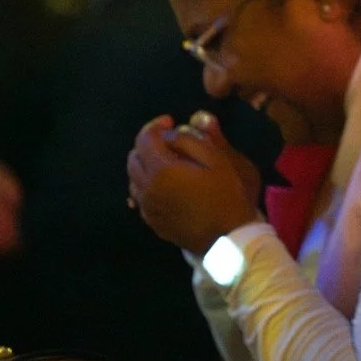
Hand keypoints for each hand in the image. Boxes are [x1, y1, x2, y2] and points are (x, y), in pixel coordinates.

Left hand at [127, 111, 260, 254]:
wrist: (227, 239)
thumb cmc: (226, 196)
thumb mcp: (217, 160)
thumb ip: (191, 140)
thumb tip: (172, 132)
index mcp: (161, 171)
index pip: (145, 139)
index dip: (155, 125)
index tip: (171, 122)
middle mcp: (147, 188)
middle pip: (134, 157)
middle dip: (147, 144)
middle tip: (168, 141)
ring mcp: (147, 208)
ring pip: (133, 178)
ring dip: (145, 165)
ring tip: (167, 163)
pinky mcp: (152, 221)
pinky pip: (140, 197)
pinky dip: (147, 184)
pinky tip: (166, 185)